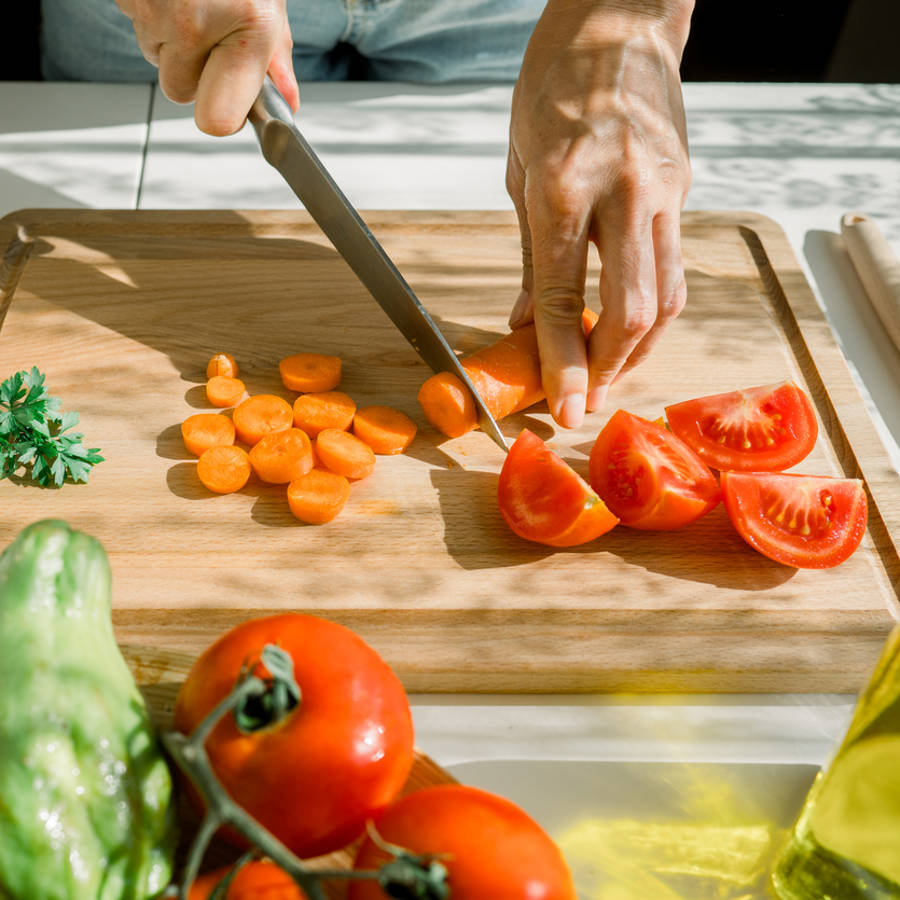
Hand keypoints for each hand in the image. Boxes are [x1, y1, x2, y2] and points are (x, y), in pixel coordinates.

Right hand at [115, 0, 299, 134]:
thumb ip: (275, 53)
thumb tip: (286, 101)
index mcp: (245, 27)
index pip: (218, 120)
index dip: (222, 115)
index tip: (230, 105)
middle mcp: (194, 22)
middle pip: (180, 92)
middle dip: (193, 72)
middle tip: (210, 32)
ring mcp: (151, 6)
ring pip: (155, 57)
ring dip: (171, 39)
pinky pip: (135, 22)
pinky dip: (151, 10)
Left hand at [506, 0, 693, 427]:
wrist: (620, 21)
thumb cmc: (557, 84)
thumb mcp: (519, 169)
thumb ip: (527, 257)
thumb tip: (521, 323)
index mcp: (564, 185)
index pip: (560, 296)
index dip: (561, 362)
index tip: (563, 406)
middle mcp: (622, 192)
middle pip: (630, 310)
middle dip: (609, 368)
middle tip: (590, 398)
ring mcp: (662, 191)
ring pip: (666, 298)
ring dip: (639, 349)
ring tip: (610, 372)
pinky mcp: (684, 191)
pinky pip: (675, 268)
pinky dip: (655, 311)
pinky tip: (631, 328)